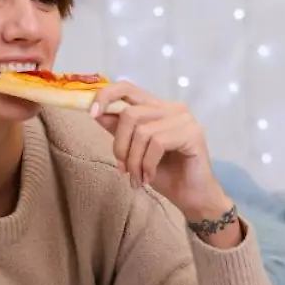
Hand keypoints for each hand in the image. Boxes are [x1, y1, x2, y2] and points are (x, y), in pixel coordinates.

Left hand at [88, 81, 227, 219]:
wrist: (190, 196)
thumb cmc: (164, 173)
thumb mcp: (133, 151)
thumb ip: (118, 130)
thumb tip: (96, 113)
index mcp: (157, 107)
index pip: (127, 88)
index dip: (106, 96)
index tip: (92, 114)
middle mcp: (172, 107)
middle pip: (130, 114)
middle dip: (120, 146)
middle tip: (123, 170)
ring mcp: (184, 119)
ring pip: (142, 132)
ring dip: (134, 161)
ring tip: (137, 178)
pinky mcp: (192, 133)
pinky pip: (157, 143)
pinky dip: (148, 164)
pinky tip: (149, 177)